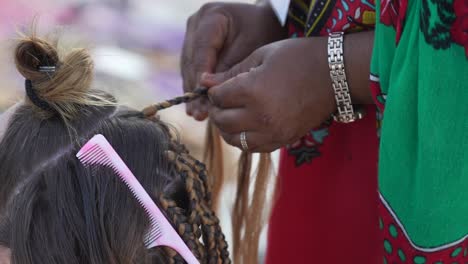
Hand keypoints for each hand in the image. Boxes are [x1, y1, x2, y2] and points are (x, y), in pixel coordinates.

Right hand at [181, 2, 285, 120]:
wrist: (265, 24)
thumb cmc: (262, 33)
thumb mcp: (250, 50)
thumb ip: (228, 69)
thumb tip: (206, 91)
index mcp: (212, 16)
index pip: (202, 49)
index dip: (200, 75)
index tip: (202, 96)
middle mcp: (197, 23)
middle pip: (191, 60)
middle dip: (195, 88)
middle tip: (198, 113)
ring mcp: (192, 34)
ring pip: (188, 67)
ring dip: (192, 92)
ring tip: (197, 115)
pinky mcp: (193, 47)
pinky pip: (191, 70)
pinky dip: (196, 88)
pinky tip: (198, 108)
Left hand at [201, 38, 336, 151]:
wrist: (335, 74)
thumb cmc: (298, 57)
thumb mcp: (261, 56)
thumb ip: (231, 72)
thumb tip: (204, 82)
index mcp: (253, 91)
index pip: (218, 98)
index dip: (214, 90)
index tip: (218, 85)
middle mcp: (261, 117)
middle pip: (222, 121)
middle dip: (217, 109)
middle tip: (223, 100)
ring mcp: (273, 132)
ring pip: (234, 140)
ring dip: (227, 128)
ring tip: (233, 113)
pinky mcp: (283, 141)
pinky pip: (253, 148)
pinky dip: (244, 139)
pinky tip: (248, 125)